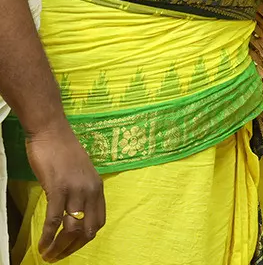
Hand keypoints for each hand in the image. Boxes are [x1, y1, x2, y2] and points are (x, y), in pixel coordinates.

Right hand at [26, 121, 103, 261]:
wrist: (51, 132)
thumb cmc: (63, 151)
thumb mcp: (80, 173)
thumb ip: (81, 191)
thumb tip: (73, 212)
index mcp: (97, 188)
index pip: (99, 221)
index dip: (85, 239)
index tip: (71, 247)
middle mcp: (91, 190)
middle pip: (88, 230)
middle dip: (73, 248)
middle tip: (57, 257)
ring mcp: (75, 190)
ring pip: (72, 229)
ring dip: (59, 247)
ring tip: (47, 255)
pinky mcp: (58, 188)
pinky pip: (54, 220)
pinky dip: (48, 236)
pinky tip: (41, 245)